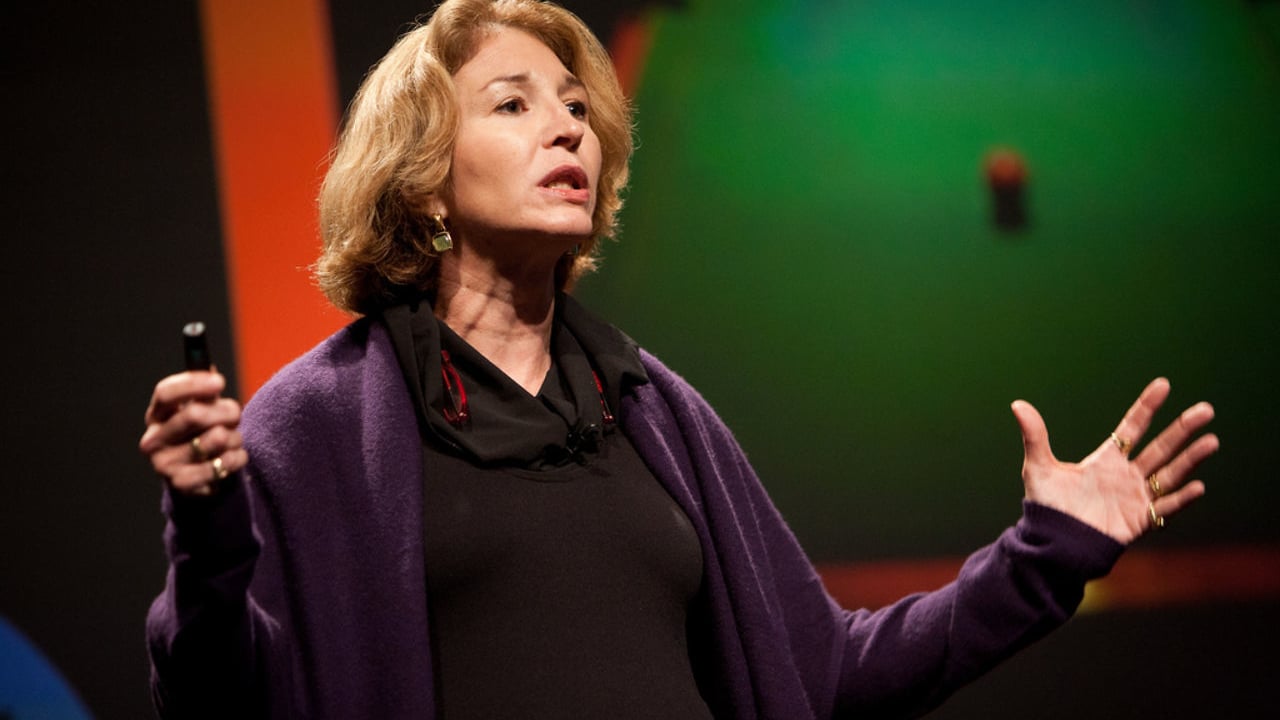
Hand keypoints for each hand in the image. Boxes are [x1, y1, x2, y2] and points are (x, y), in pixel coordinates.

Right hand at [139, 370, 246, 495]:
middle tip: (237, 413)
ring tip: (234, 439)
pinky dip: (237, 457)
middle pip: (193, 414)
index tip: (220, 382)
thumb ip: (205, 392)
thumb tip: (210, 371)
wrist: (199, 477)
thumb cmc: (201, 434)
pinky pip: (222, 464)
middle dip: (225, 410)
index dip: (193, 384)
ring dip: (235, 436)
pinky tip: (235, 456)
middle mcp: (153, 439)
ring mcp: (164, 463)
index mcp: (156, 415)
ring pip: (215, 438)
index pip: (165, 393)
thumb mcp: (202, 409)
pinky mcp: (181, 484)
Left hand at [1011, 378, 1216, 543]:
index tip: (1163, 385)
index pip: (1133, 427)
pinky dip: (1182, 498)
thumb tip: (1017, 404)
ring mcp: (1136, 497)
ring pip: (1170, 473)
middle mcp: (1126, 475)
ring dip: (1191, 459)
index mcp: (1106, 460)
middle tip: (1206, 410)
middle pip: (1161, 447)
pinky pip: (1166, 508)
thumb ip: (1035, 436)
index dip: (1147, 406)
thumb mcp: (1039, 467)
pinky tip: (1198, 486)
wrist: (1053, 543)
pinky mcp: (1140, 520)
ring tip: (1212, 441)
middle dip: (1182, 429)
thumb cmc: (1046, 506)